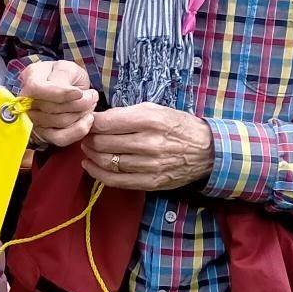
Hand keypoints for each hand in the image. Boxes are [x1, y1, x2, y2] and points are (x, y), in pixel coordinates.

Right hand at [19, 59, 97, 147]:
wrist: (63, 88)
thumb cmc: (65, 76)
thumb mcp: (66, 67)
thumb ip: (64, 74)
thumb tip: (71, 93)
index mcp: (31, 78)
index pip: (38, 89)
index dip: (60, 93)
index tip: (79, 93)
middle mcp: (26, 101)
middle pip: (53, 108)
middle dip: (80, 102)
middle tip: (92, 95)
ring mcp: (33, 119)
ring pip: (60, 122)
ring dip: (83, 113)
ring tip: (90, 104)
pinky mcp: (43, 134)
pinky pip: (61, 138)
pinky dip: (79, 130)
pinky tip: (88, 120)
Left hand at [84, 103, 213, 191]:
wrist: (207, 151)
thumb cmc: (177, 126)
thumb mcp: (155, 110)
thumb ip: (126, 113)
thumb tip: (98, 119)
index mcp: (150, 121)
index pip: (106, 123)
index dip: (91, 123)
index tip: (88, 122)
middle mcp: (149, 143)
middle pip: (103, 143)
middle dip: (88, 139)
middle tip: (85, 136)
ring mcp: (150, 165)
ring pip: (107, 162)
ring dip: (91, 155)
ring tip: (88, 148)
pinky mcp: (151, 182)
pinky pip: (116, 181)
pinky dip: (98, 174)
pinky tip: (91, 165)